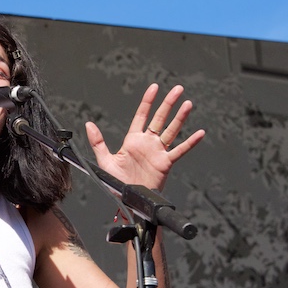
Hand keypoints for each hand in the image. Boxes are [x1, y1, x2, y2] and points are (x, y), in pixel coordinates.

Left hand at [85, 83, 204, 191]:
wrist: (127, 200)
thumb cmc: (116, 183)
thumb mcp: (104, 161)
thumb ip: (98, 142)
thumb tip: (89, 125)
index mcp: (133, 140)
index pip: (142, 116)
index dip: (148, 101)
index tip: (154, 88)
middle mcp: (147, 143)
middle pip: (160, 119)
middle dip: (168, 103)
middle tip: (178, 89)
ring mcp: (158, 152)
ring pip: (171, 131)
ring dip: (180, 118)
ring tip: (188, 104)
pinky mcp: (165, 163)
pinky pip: (179, 151)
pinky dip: (190, 142)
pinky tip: (199, 133)